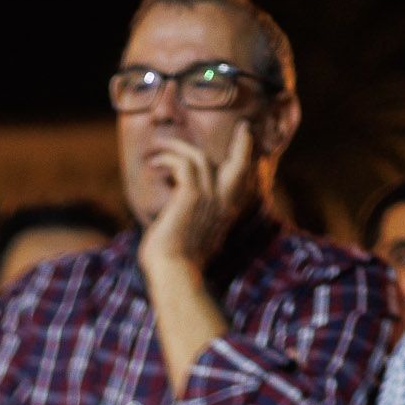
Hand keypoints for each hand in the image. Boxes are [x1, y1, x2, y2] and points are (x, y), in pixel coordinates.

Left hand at [139, 121, 256, 275]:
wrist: (175, 276)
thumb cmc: (177, 267)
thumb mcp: (194, 243)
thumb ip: (196, 226)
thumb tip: (179, 219)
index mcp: (225, 216)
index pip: (243, 184)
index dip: (248, 165)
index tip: (250, 154)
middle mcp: (222, 204)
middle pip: (241, 164)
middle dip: (243, 144)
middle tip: (243, 128)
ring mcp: (208, 197)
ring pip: (201, 157)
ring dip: (178, 147)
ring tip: (160, 146)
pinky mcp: (191, 195)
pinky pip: (182, 163)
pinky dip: (167, 159)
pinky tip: (154, 163)